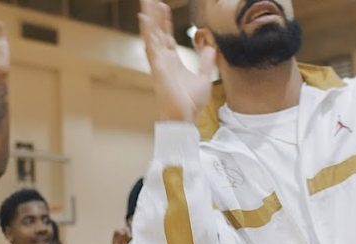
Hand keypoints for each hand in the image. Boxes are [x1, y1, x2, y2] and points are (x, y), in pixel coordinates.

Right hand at [138, 0, 216, 120]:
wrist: (184, 119)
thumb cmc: (190, 103)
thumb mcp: (204, 78)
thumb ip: (205, 61)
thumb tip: (210, 47)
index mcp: (172, 61)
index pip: (167, 37)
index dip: (165, 22)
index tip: (163, 7)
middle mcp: (163, 60)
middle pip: (157, 32)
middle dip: (154, 15)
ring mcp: (159, 63)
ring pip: (152, 35)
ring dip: (149, 18)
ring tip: (146, 2)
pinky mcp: (157, 67)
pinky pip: (151, 46)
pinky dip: (148, 32)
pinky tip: (144, 18)